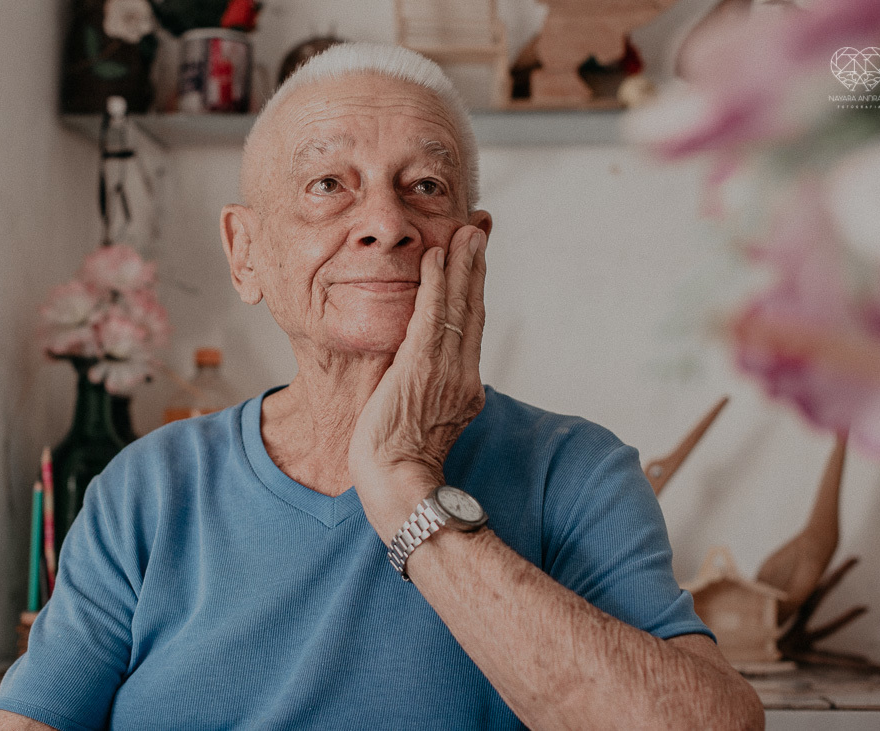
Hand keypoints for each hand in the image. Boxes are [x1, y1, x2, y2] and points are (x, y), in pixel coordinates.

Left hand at [348, 225, 487, 542]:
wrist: (399, 487)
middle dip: (476, 265)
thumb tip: (418, 379)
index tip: (475, 258)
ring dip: (461, 263)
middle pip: (472, 308)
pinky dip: (435, 284)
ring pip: (457, 306)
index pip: (471, 327)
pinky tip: (435, 256)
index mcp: (465, 388)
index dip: (474, 289)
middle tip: (480, 226)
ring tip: (466, 228)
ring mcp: (444, 370)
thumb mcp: (423, 424)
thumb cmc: (399, 465)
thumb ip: (426, 395)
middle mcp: (463, 374)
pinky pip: (431, 316)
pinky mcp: (420, 368)